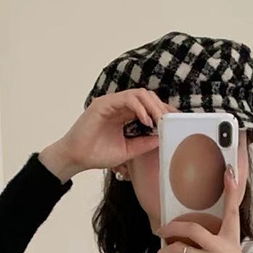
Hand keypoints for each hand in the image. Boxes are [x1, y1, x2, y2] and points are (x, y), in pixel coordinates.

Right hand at [49, 88, 176, 175]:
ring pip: (139, 94)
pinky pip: (127, 98)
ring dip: (153, 106)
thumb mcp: (128, 151)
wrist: (77, 158)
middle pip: (147, 97)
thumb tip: (163, 138)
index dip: (163, 112)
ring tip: (161, 121)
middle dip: (161, 107)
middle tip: (171, 121)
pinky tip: (146, 121)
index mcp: (125, 115)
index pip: (148, 106)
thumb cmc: (98, 154)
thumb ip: (144, 143)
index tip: (175, 122)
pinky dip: (139, 108)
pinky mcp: (103, 103)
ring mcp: (111, 103)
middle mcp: (119, 106)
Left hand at [152, 165, 252, 252]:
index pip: (233, 213)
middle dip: (171, 228)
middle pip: (192, 227)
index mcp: (233, 244)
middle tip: (161, 232)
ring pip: (179, 248)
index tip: (229, 171)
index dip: (231, 191)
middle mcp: (225, 251)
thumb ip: (215, 249)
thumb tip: (188, 242)